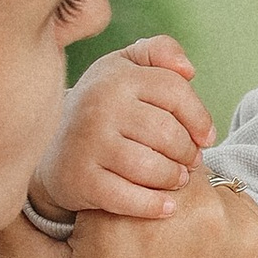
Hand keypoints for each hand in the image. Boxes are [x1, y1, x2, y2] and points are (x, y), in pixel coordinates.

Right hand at [0, 174, 257, 257]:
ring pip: (217, 193)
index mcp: (132, 210)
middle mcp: (201, 213)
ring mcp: (251, 237)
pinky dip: (229, 246)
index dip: (117, 169)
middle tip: (138, 253)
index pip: (132, 141)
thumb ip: (3, 209)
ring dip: (196, 217)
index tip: (106, 217)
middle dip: (158, 192)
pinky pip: (251, 226)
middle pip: (178, 165)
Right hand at [36, 36, 214, 219]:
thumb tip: (188, 70)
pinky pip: (129, 198)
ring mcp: (88, 144)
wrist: (51, 147)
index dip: (199, 117)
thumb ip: (159, 52)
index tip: (206, 137)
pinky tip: (167, 206)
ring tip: (178, 179)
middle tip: (191, 162)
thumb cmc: (104, 105)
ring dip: (174, 178)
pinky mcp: (80, 180)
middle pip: (168, 133)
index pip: (175, 91)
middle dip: (188, 152)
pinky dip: (154, 205)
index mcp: (117, 76)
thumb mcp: (125, 67)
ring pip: (152, 167)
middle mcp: (100, 106)